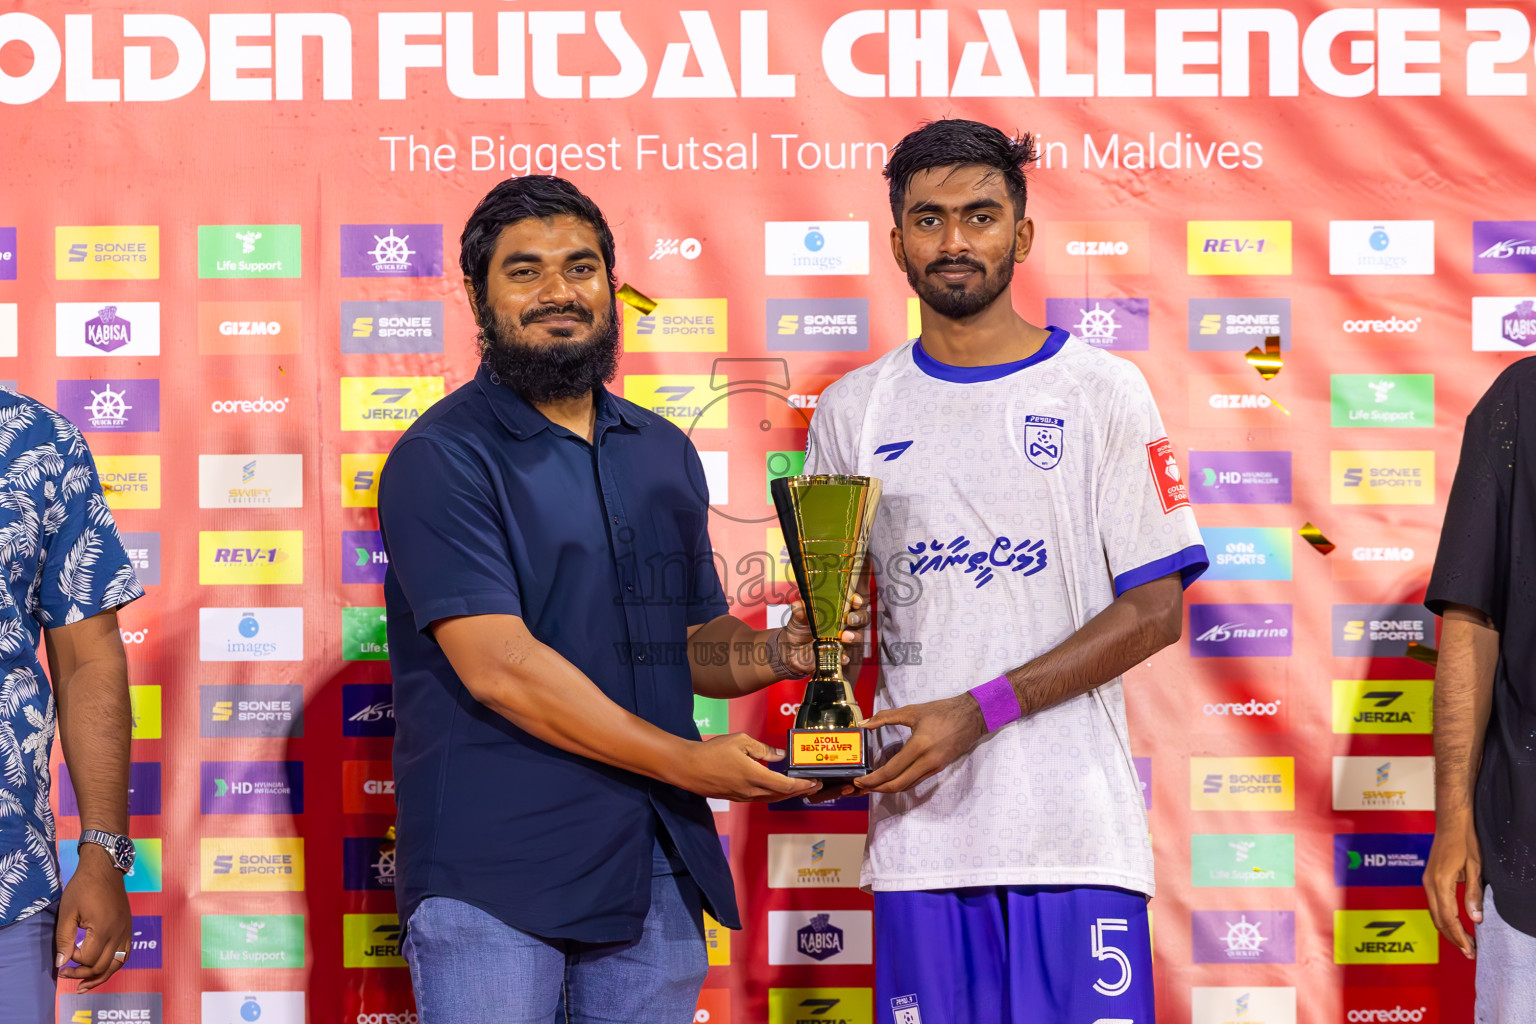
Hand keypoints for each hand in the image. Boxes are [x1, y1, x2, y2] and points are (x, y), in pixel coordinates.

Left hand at [55, 843, 131, 990]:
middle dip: (83, 974)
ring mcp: (126, 930)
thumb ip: (64, 939)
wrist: (105, 868)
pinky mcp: (128, 928)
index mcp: (103, 928)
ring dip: (101, 977)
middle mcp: (119, 932)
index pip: (87, 958)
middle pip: (102, 966)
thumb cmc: (83, 887)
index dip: (73, 960)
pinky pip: (126, 954)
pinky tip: (103, 968)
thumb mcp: (67, 912)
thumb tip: (61, 963)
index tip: (65, 951)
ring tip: (85, 985)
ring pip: (117, 964)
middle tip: (65, 973)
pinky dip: (114, 965)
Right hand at [672, 733, 820, 801]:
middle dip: (800, 791)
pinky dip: (773, 794)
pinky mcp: (736, 797)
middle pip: (781, 795)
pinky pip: (760, 798)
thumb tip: (779, 755)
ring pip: (771, 798)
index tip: (814, 782)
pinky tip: (776, 788)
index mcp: (755, 776)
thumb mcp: (740, 741)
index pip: (785, 785)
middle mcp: (751, 791)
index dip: (802, 785)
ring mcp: (743, 796)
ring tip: (799, 788)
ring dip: (787, 794)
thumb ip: (763, 749)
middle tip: (814, 786)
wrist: (688, 768)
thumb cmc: (713, 751)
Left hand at [775, 593, 868, 677]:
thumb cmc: (799, 630)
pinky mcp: (838, 656)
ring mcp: (843, 641)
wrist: (791, 651)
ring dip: (854, 637)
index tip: (855, 601)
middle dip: (859, 618)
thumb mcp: (797, 619)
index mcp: (837, 611)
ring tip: (845, 637)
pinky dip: (844, 657)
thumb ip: (799, 612)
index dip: (856, 601)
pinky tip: (841, 656)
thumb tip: (798, 605)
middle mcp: (844, 625)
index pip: (852, 602)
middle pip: (861, 619)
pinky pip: (846, 657)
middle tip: (851, 619)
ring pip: (857, 638)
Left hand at [853, 693, 986, 793]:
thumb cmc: (942, 711)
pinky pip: (917, 781)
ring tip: (873, 785)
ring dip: (889, 788)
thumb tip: (864, 724)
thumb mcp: (912, 711)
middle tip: (862, 786)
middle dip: (878, 788)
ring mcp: (934, 767)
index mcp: (919, 746)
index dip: (873, 779)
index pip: (891, 771)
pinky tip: (891, 779)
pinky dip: (901, 783)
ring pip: (908, 786)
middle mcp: (927, 762)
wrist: (972, 716)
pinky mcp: (939, 768)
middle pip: (898, 785)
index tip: (859, 781)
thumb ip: (885, 717)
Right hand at [1424, 813, 1482, 958]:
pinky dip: (1443, 919)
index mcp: (1440, 883)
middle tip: (1469, 953)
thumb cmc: (1465, 842)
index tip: (1470, 950)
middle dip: (1454, 938)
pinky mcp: (1429, 879)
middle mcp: (1429, 884)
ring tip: (1464, 943)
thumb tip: (1475, 919)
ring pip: (1434, 914)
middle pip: (1438, 920)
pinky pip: (1434, 905)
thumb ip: (1473, 895)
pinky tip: (1455, 924)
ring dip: (1448, 930)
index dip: (1460, 936)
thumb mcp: (1475, 869)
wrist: (1451, 822)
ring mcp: (1427, 881)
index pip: (1449, 918)